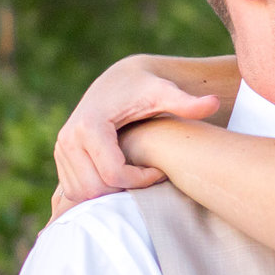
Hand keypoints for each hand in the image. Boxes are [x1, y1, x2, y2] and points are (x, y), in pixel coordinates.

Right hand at [51, 54, 226, 219]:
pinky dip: (98, 192)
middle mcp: (68, 138)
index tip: (160, 171)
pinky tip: (122, 178)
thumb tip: (214, 102)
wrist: (119, 79)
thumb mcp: (165, 93)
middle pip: (95, 189)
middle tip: (148, 178)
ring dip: (111, 194)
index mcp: (90, 126)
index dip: (141, 180)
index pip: (114, 174)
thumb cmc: (145, 88)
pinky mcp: (61, 157)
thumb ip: (187, 102)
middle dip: (124, 190)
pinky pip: (75, 191)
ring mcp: (61, 149)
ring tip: (136, 177)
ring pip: (82, 194)